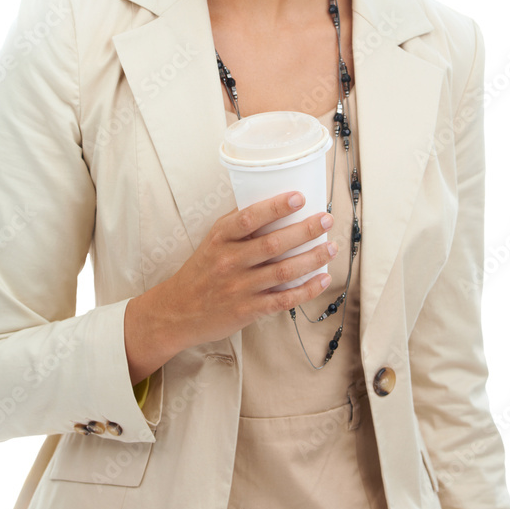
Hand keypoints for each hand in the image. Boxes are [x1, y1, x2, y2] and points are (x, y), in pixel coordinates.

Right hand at [161, 191, 334, 349]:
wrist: (178, 311)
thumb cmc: (202, 271)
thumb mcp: (212, 241)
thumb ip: (238, 225)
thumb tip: (275, 205)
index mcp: (220, 238)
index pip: (249, 217)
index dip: (276, 207)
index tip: (299, 197)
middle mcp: (230, 261)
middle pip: (274, 244)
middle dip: (305, 230)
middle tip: (326, 219)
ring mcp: (240, 287)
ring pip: (284, 271)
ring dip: (313, 258)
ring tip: (331, 247)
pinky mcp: (248, 310)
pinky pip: (283, 299)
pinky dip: (306, 290)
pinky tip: (322, 279)